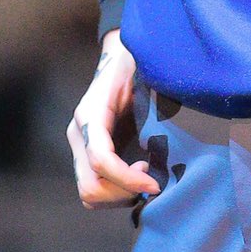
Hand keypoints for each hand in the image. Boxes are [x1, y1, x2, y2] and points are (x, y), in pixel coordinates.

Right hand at [67, 28, 161, 209]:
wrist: (120, 56)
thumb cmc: (136, 62)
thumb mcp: (146, 76)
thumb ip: (153, 100)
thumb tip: (171, 131)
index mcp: (91, 113)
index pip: (100, 159)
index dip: (127, 179)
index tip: (156, 183)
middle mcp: (79, 133)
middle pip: (90, 186)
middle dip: (124, 193)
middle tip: (153, 181)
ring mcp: (80, 146)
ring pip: (90, 193)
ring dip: (121, 196)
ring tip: (147, 178)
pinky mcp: (88, 154)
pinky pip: (97, 187)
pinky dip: (119, 192)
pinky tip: (140, 175)